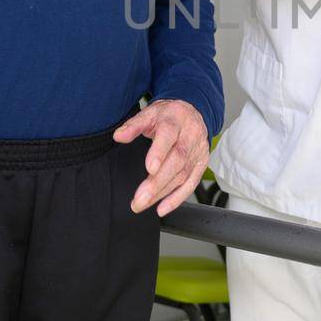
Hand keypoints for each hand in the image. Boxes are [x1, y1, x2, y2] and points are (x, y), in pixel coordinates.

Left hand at [118, 99, 210, 215]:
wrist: (193, 112)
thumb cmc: (169, 115)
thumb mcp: (149, 113)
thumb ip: (133, 125)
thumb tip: (119, 136)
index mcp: (175, 120)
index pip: (168, 135)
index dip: (160, 152)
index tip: (150, 168)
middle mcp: (189, 136)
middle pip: (177, 161)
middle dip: (158, 182)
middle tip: (140, 198)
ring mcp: (197, 151)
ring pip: (182, 175)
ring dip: (163, 193)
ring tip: (143, 203)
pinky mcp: (201, 164)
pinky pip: (191, 183)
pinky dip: (177, 198)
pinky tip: (162, 207)